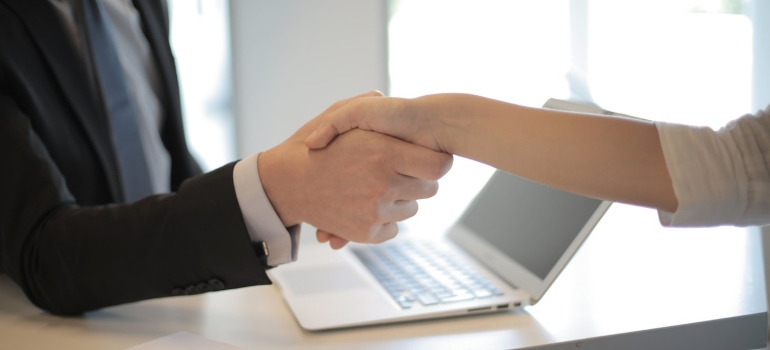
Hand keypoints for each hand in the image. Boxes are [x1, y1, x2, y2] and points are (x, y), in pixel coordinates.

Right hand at [259, 93, 452, 248]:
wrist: (285, 183)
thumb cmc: (312, 146)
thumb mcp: (337, 114)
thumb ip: (366, 104)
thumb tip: (385, 97)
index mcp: (384, 153)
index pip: (439, 165)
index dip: (437, 161)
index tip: (427, 158)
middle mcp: (384, 185)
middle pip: (429, 189)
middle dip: (417, 180)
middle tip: (400, 171)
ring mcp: (375, 211)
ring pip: (411, 209)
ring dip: (400, 200)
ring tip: (376, 186)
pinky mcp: (366, 233)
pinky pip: (393, 228)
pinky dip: (385, 220)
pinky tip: (368, 205)